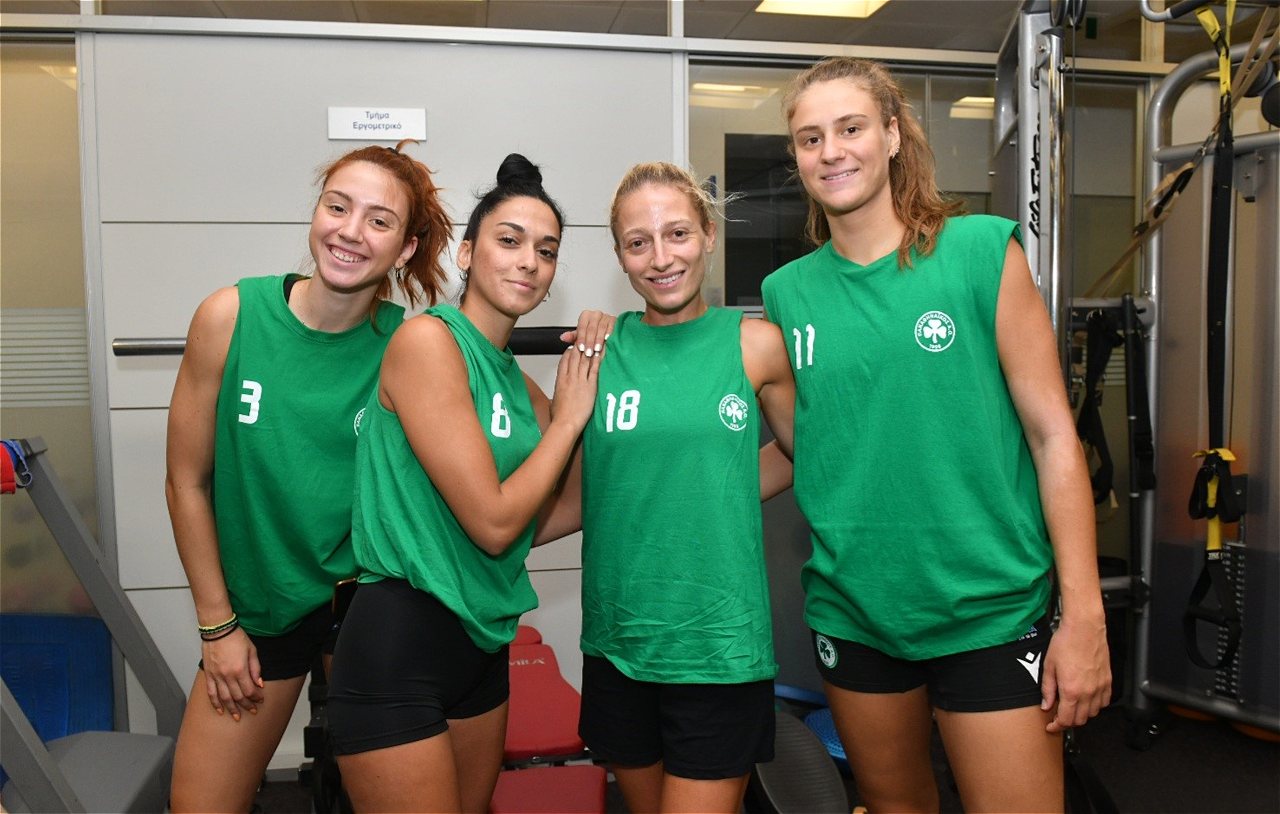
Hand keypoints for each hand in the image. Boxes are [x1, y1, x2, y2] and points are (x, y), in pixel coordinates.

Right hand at [201, 628, 264, 720]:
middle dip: (247, 705)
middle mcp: (228, 676)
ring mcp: (217, 676)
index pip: (249, 690)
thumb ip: (256, 669)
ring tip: (237, 716)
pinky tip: (220, 710)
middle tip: (252, 710)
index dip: (256, 698)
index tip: (260, 700)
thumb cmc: (236, 637)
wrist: (218, 630)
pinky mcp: (209, 675)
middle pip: (238, 697)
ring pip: (225, 698)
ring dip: (232, 709)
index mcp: (240, 670)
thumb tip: (260, 684)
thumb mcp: (252, 651)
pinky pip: (211, 693)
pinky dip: (215, 703)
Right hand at [549, 344, 600, 432]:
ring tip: (593, 341)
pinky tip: (599, 353)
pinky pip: (594, 369)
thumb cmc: (559, 417)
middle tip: (584, 339)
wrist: (565, 423)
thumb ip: (556, 397)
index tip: (571, 348)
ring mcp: (580, 381)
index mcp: (560, 381)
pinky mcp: (590, 386)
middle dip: (579, 347)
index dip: (568, 353)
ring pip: (584, 360)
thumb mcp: (554, 403)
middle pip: (574, 357)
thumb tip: (555, 399)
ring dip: (589, 350)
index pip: (563, 361)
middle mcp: (570, 378)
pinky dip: (597, 360)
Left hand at [560, 310, 614, 358]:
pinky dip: (609, 333)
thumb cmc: (592, 335)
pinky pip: (612, 326)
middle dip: (589, 341)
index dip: (581, 338)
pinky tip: (607, 340)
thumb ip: (573, 337)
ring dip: (598, 340)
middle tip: (588, 352)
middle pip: (591, 328)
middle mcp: (596, 314)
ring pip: (601, 327)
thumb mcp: (582, 336)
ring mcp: (606, 316)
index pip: (582, 326)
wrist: (606, 334)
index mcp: (585, 316)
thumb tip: (563, 337)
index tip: (581, 348)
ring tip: (597, 349)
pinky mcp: (615, 320)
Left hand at [1041, 614, 1110, 731]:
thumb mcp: (1049, 666)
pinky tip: (1087, 699)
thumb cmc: (1066, 642)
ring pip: (1093, 713)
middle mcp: (1088, 692)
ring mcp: (1100, 687)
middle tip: (1059, 717)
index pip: (1066, 720)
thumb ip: (1047, 689)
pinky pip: (1105, 702)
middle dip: (1068, 722)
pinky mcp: (1108, 681)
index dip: (1057, 726)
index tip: (1051, 726)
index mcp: (1071, 690)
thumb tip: (1046, 705)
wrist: (1084, 628)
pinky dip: (1096, 706)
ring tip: (1071, 707)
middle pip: (1080, 720)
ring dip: (1082, 715)